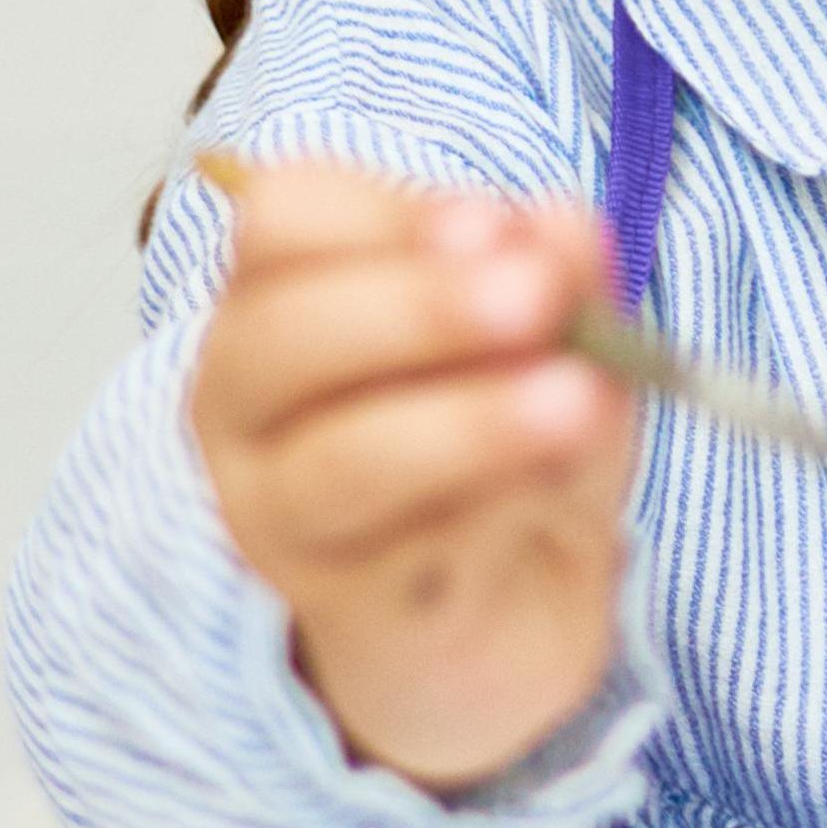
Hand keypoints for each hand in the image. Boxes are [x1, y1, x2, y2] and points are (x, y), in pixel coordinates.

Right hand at [189, 165, 636, 795]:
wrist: (517, 608)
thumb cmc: (515, 439)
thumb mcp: (560, 341)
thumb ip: (560, 277)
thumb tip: (559, 224)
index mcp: (290, 298)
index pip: (283, 222)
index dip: (386, 214)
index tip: (494, 223)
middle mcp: (251, 406)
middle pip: (281, 337)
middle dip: (420, 308)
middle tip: (538, 296)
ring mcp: (282, 520)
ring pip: (341, 462)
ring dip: (467, 423)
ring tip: (575, 400)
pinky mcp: (348, 613)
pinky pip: (412, 556)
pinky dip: (501, 509)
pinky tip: (564, 486)